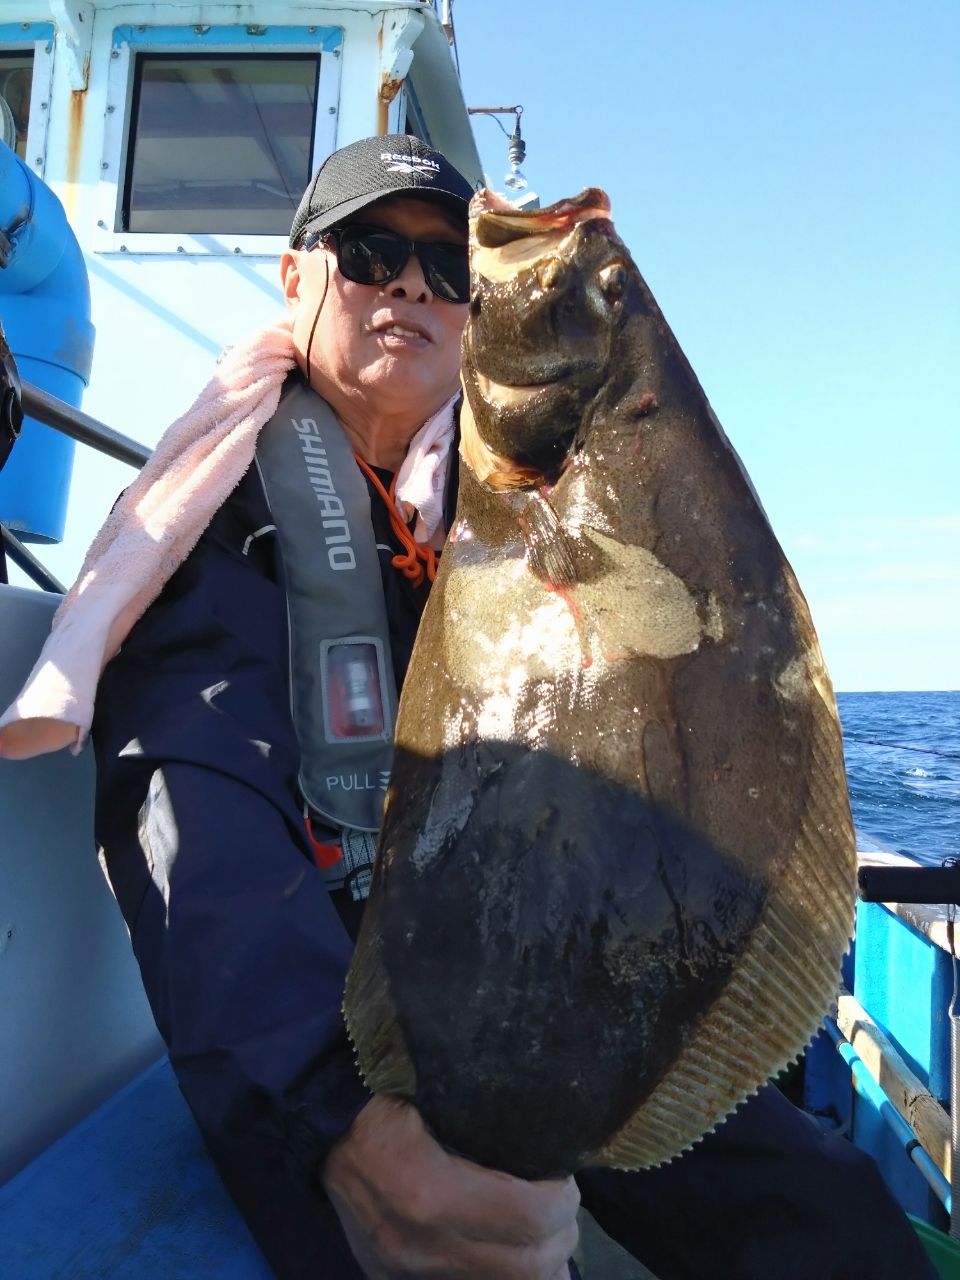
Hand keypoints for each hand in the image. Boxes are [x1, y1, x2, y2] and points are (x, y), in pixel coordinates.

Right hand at [322, 1094, 579, 1277]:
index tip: (565, 1180)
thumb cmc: (390, 1099)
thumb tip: (546, 1154)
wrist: (325, 1129)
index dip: (562, 1202)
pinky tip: (516, 1258)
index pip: (528, 1218)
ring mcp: (406, 1272)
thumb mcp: (444, 1099)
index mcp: (431, 1192)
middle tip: (565, 1208)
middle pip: (525, 1267)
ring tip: (547, 1236)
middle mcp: (420, 1245)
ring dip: (540, 1267)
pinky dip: (503, 1278)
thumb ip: (493, 1130)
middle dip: (559, 1238)